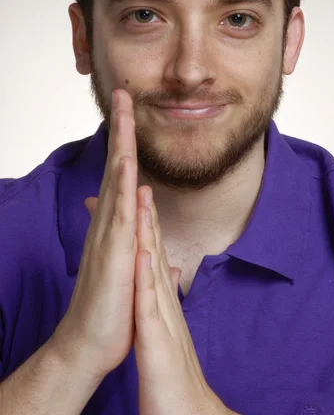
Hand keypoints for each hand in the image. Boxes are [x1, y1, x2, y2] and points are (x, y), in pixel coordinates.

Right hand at [51, 89, 138, 381]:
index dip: (127, 141)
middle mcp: (109, 221)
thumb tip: (142, 223)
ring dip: (121, 145)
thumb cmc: (110, 304)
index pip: (122, 172)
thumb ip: (135, 240)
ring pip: (116, 181)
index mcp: (115, 222)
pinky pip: (119, 215)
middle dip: (121, 128)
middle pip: (116, 165)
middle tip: (124, 93)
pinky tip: (126, 166)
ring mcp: (109, 235)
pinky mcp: (113, 255)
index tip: (132, 113)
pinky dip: (122, 188)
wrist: (89, 342)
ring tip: (124, 112)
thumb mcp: (128, 265)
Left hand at [133, 186, 231, 414]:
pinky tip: (145, 254)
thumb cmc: (170, 370)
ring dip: (150, 233)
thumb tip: (169, 272)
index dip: (145, 222)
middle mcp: (165, 300)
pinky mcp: (158, 338)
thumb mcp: (166, 328)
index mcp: (162, 299)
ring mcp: (164, 316)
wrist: (184, 408)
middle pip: (156, 251)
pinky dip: (147, 278)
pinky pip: (151, 305)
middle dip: (147, 215)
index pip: (153, 253)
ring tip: (144, 200)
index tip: (136, 192)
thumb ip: (166, 297)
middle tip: (139, 179)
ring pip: (155, 269)